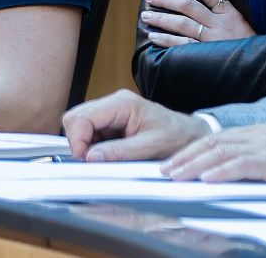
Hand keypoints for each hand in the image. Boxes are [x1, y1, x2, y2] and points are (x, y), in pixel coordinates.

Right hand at [61, 90, 209, 161]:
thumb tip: (91, 157)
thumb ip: (119, 151)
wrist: (189, 136)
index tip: (86, 160)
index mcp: (122, 103)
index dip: (78, 140)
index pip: (82, 117)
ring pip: (80, 127)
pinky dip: (93, 148)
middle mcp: (114, 104)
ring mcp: (112, 113)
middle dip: (79, 142)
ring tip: (106, 158)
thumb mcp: (150, 147)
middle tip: (93, 161)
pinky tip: (108, 155)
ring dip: (87, 146)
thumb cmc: (176, 137)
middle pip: (76, 118)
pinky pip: (91, 134)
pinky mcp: (112, 123)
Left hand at [142, 0, 255, 46]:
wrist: (258, 66)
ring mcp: (211, 40)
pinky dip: (166, 40)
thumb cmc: (248, 45)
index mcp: (229, 12)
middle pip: (188, 6)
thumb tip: (197, 1)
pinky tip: (153, 36)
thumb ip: (222, 14)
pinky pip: (181, 46)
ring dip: (161, 18)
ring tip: (146, 15)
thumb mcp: (241, 24)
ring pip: (182, 24)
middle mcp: (219, 23)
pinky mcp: (205, 55)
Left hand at [162, 124, 265, 187]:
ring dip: (195, 164)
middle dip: (185, 157)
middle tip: (163, 171)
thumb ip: (254, 159)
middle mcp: (257, 135)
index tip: (172, 163)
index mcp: (256, 133)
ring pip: (222, 152)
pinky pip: (244, 164)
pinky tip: (207, 178)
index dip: (191, 150)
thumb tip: (228, 172)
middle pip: (213, 142)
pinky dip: (222, 171)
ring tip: (175, 175)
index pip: (216, 139)